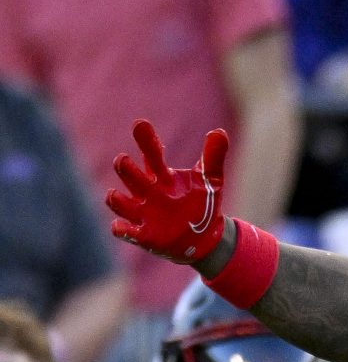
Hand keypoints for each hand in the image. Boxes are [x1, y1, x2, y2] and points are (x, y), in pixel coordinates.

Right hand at [106, 121, 230, 262]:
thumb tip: (219, 132)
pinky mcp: (144, 235)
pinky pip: (126, 231)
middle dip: (124, 167)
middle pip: (128, 174)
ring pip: (119, 202)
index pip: (151, 154)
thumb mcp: (211, 180)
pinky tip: (120, 227)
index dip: (145, 140)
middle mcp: (147, 191)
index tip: (140, 124)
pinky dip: (121, 229)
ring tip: (114, 195)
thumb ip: (213, 157)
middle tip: (123, 160)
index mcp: (162, 176)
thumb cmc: (202, 203)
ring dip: (115, 198)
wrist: (205, 237)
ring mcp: (143, 213)